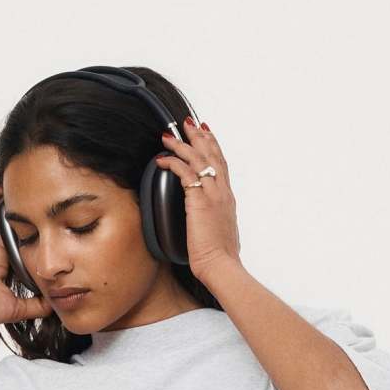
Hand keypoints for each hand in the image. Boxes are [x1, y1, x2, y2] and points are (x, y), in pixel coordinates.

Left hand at [154, 117, 241, 282]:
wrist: (222, 267)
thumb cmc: (220, 258)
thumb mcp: (220, 234)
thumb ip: (215, 221)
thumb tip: (208, 223)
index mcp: (227, 199)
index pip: (221, 165)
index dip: (213, 146)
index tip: (206, 132)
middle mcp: (222, 192)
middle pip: (212, 155)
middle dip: (199, 136)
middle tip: (188, 122)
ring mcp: (213, 195)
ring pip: (198, 159)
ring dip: (182, 144)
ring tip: (168, 135)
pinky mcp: (200, 201)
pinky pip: (185, 172)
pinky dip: (173, 162)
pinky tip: (162, 159)